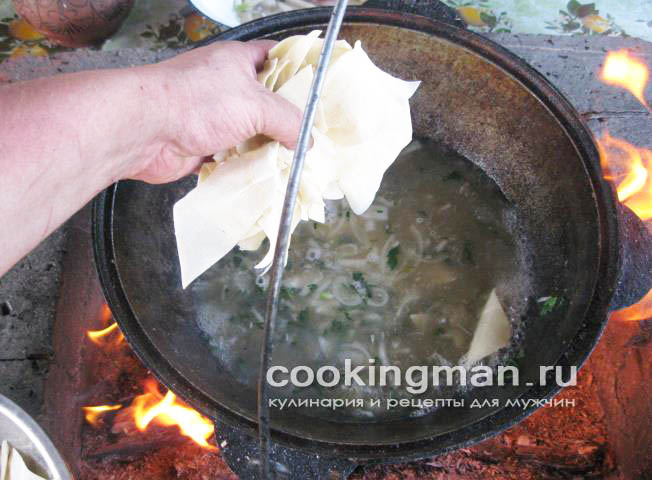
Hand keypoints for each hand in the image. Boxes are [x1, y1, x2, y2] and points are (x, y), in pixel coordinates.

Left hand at [128, 40, 302, 183]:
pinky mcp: (205, 145)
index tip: (321, 93)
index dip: (300, 71)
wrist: (145, 130)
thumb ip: (288, 121)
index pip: (278, 58)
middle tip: (313, 137)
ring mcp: (214, 117)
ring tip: (295, 161)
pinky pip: (235, 156)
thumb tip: (307, 141)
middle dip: (288, 121)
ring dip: (269, 148)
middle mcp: (227, 86)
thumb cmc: (197, 102)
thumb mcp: (256, 105)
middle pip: (267, 102)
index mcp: (239, 61)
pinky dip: (248, 166)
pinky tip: (266, 175)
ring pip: (252, 133)